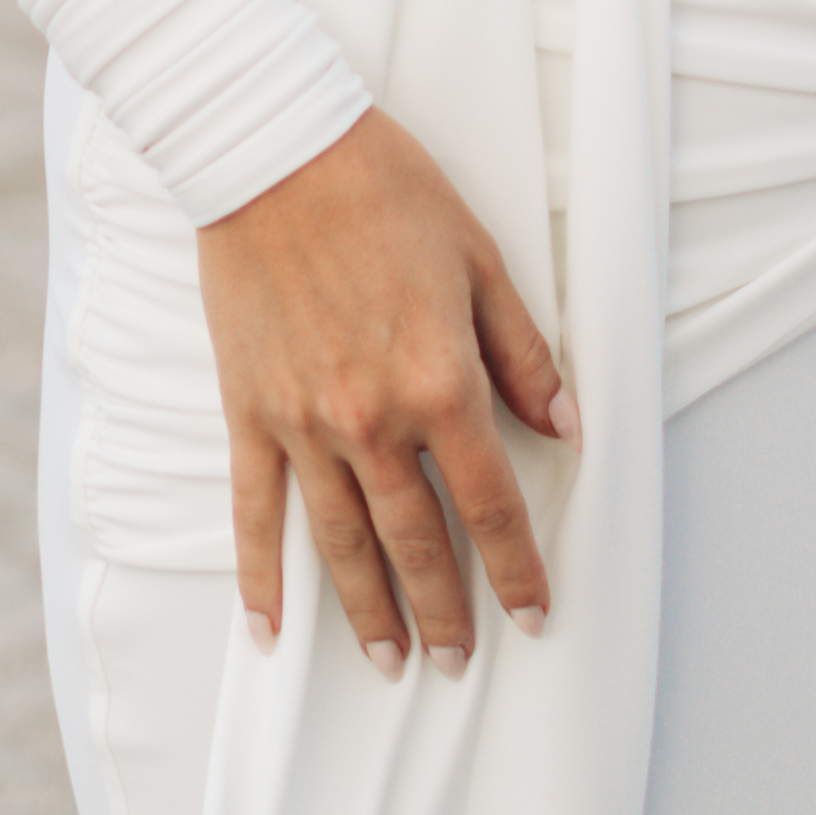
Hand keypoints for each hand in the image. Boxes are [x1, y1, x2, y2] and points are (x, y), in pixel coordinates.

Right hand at [196, 110, 576, 675]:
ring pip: (342, 542)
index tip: (534, 612)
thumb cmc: (384, 189)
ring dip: (368, 610)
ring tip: (390, 663)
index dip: (517, 567)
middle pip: (417, 540)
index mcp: (440, 383)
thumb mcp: (480, 259)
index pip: (490, 504)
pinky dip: (260, 577)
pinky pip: (254, 512)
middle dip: (446, 610)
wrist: (273, 151)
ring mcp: (303, 423)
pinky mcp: (248, 411)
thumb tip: (567, 427)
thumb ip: (524, 354)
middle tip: (461, 661)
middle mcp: (371, 420)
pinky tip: (268, 631)